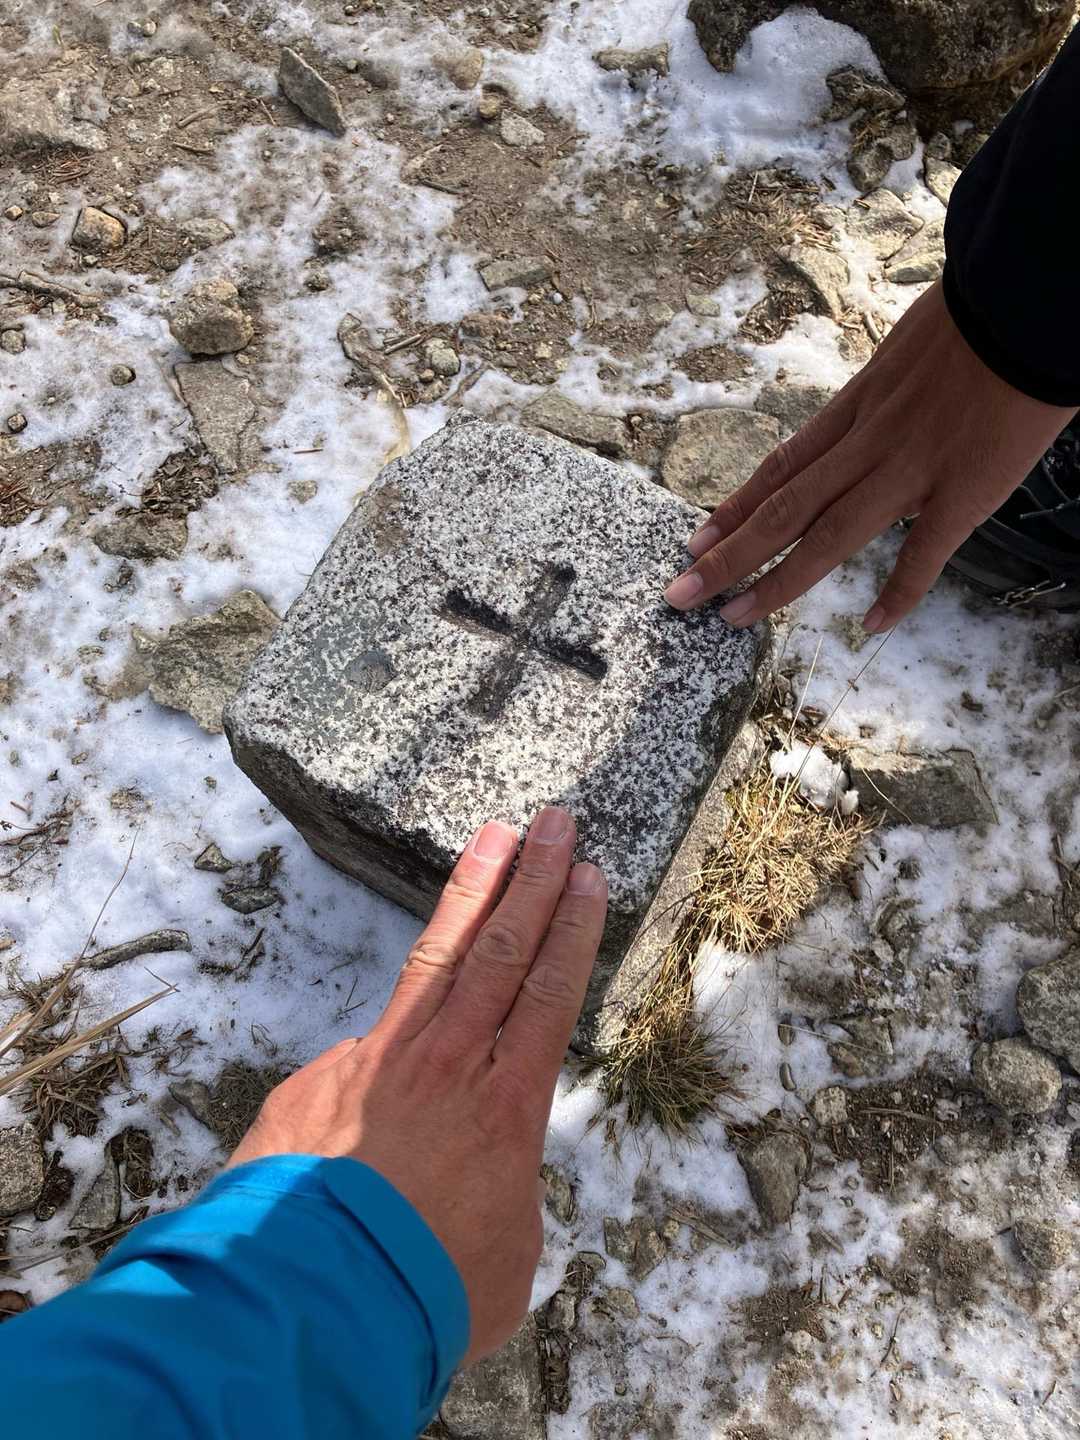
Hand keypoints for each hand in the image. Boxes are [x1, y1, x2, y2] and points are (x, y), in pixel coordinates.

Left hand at [228, 807, 606, 1363]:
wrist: (316, 1302)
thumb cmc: (428, 1296)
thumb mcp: (504, 1254)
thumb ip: (500, 1194)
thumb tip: (474, 1173)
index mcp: (508, 1106)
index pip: (551, 994)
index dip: (572, 929)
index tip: (588, 875)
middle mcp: (451, 1063)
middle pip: (502, 951)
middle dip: (533, 881)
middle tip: (555, 822)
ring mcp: (383, 1058)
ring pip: (438, 956)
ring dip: (472, 891)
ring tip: (495, 834)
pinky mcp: (325, 1073)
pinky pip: (372, 1030)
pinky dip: (397, 1010)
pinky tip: (402, 1013)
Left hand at [663, 280, 1077, 630]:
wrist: (1027, 303)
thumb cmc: (977, 317)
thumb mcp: (906, 352)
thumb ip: (883, 396)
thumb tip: (874, 416)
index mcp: (855, 408)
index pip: (780, 467)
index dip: (733, 507)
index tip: (695, 540)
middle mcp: (867, 443)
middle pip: (782, 508)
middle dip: (727, 556)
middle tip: (680, 594)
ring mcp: (910, 469)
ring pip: (828, 535)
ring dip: (777, 581)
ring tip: (732, 616)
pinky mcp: (962, 490)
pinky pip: (924, 552)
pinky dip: (899, 592)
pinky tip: (872, 624)